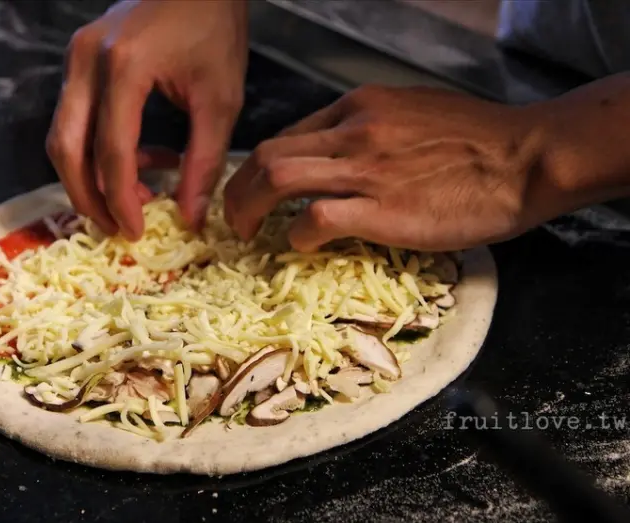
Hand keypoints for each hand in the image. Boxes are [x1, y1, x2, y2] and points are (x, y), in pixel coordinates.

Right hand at [46, 0, 246, 239]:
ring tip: (135, 198)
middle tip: (119, 228)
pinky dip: (95, 150)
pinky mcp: (78, 59)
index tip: (136, 233)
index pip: (110, 152)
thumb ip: (204, 161)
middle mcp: (86, 61)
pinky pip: (73, 119)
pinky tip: (139, 159)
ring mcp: (75, 57)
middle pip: (66, 149)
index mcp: (124, 68)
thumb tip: (190, 217)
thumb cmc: (215, 29)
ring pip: (62, 137)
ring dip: (89, 178)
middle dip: (89, 199)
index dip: (121, 200)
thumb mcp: (220, 99)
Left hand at [224, 85, 543, 251]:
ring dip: (249, 208)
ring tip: (246, 234)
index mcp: (360, 106)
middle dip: (239, 187)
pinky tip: (300, 246)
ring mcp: (366, 169)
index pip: (290, 134)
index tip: (258, 190)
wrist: (526, 157)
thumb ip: (373, 127)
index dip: (263, 166)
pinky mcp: (382, 209)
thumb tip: (343, 152)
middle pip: (269, 153)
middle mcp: (354, 130)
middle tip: (235, 217)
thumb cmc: (480, 139)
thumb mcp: (415, 112)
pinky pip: (316, 219)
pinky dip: (297, 235)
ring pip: (278, 178)